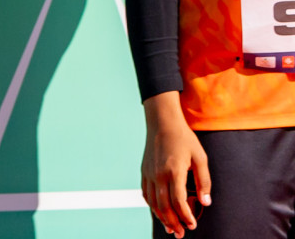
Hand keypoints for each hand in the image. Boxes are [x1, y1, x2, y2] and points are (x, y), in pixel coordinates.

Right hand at [141, 91, 209, 236]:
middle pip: (163, 205)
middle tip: (181, 233)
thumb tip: (206, 202)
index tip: (192, 225)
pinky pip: (146, 193)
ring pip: (152, 201)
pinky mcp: (144, 171)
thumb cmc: (184, 139)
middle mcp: (158, 174)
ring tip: (170, 228)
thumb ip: (204, 181)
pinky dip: (152, 205)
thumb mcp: (200, 158)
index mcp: (174, 170)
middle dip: (173, 222)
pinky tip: (159, 212)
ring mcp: (149, 173)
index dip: (185, 216)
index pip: (178, 200)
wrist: (162, 122)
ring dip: (161, 217)